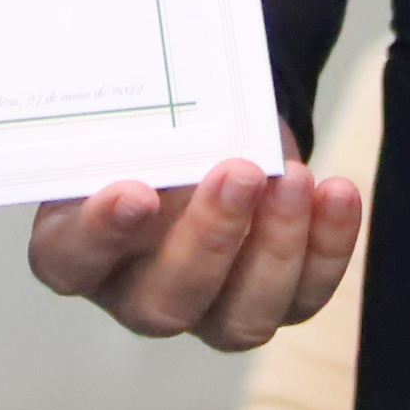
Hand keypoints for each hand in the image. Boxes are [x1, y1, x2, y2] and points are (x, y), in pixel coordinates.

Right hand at [29, 134, 366, 348]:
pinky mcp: (272, 303)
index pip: (73, 259)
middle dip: (209, 239)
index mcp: (79, 247)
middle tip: (239, 172)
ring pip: (241, 317)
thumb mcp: (131, 120)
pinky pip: (303, 297)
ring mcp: (208, 310)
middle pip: (165, 301)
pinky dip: (328, 248)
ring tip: (293, 179)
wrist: (210, 133)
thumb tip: (158, 92)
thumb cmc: (153, 128)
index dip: (101, 234)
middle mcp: (137, 292)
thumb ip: (134, 126)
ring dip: (275, 246)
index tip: (135, 193)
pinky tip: (336, 195)